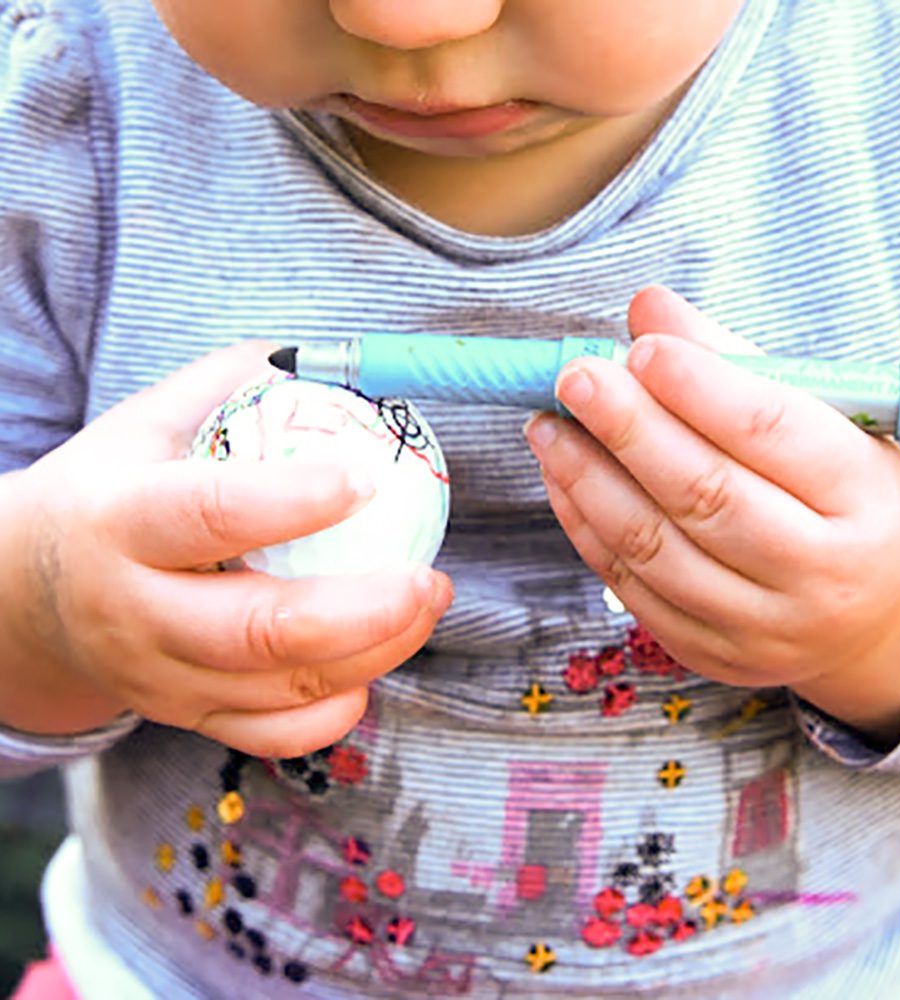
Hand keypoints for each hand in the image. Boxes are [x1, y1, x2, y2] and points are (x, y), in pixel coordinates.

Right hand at [0, 342, 452, 756]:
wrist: (30, 594)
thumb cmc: (108, 493)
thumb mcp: (146, 422)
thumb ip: (232, 384)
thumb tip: (333, 359)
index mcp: (120, 522)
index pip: (212, 514)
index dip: (294, 501)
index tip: (366, 480)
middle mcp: (134, 613)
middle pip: (260, 630)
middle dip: (365, 611)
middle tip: (428, 576)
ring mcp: (160, 679)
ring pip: (281, 689)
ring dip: (376, 652)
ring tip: (426, 601)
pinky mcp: (187, 718)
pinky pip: (274, 736)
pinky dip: (339, 710)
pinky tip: (376, 662)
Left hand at [525, 286, 899, 742]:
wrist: (875, 616)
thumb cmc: (844, 498)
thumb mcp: (827, 423)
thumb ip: (737, 361)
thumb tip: (648, 309)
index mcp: (866, 497)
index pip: (772, 431)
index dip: (698, 387)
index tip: (641, 348)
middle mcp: (820, 573)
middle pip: (703, 494)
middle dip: (627, 428)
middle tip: (574, 378)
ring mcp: (763, 626)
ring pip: (653, 546)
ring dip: (587, 478)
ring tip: (549, 426)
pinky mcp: (710, 653)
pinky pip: (630, 586)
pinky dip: (585, 526)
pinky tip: (562, 479)